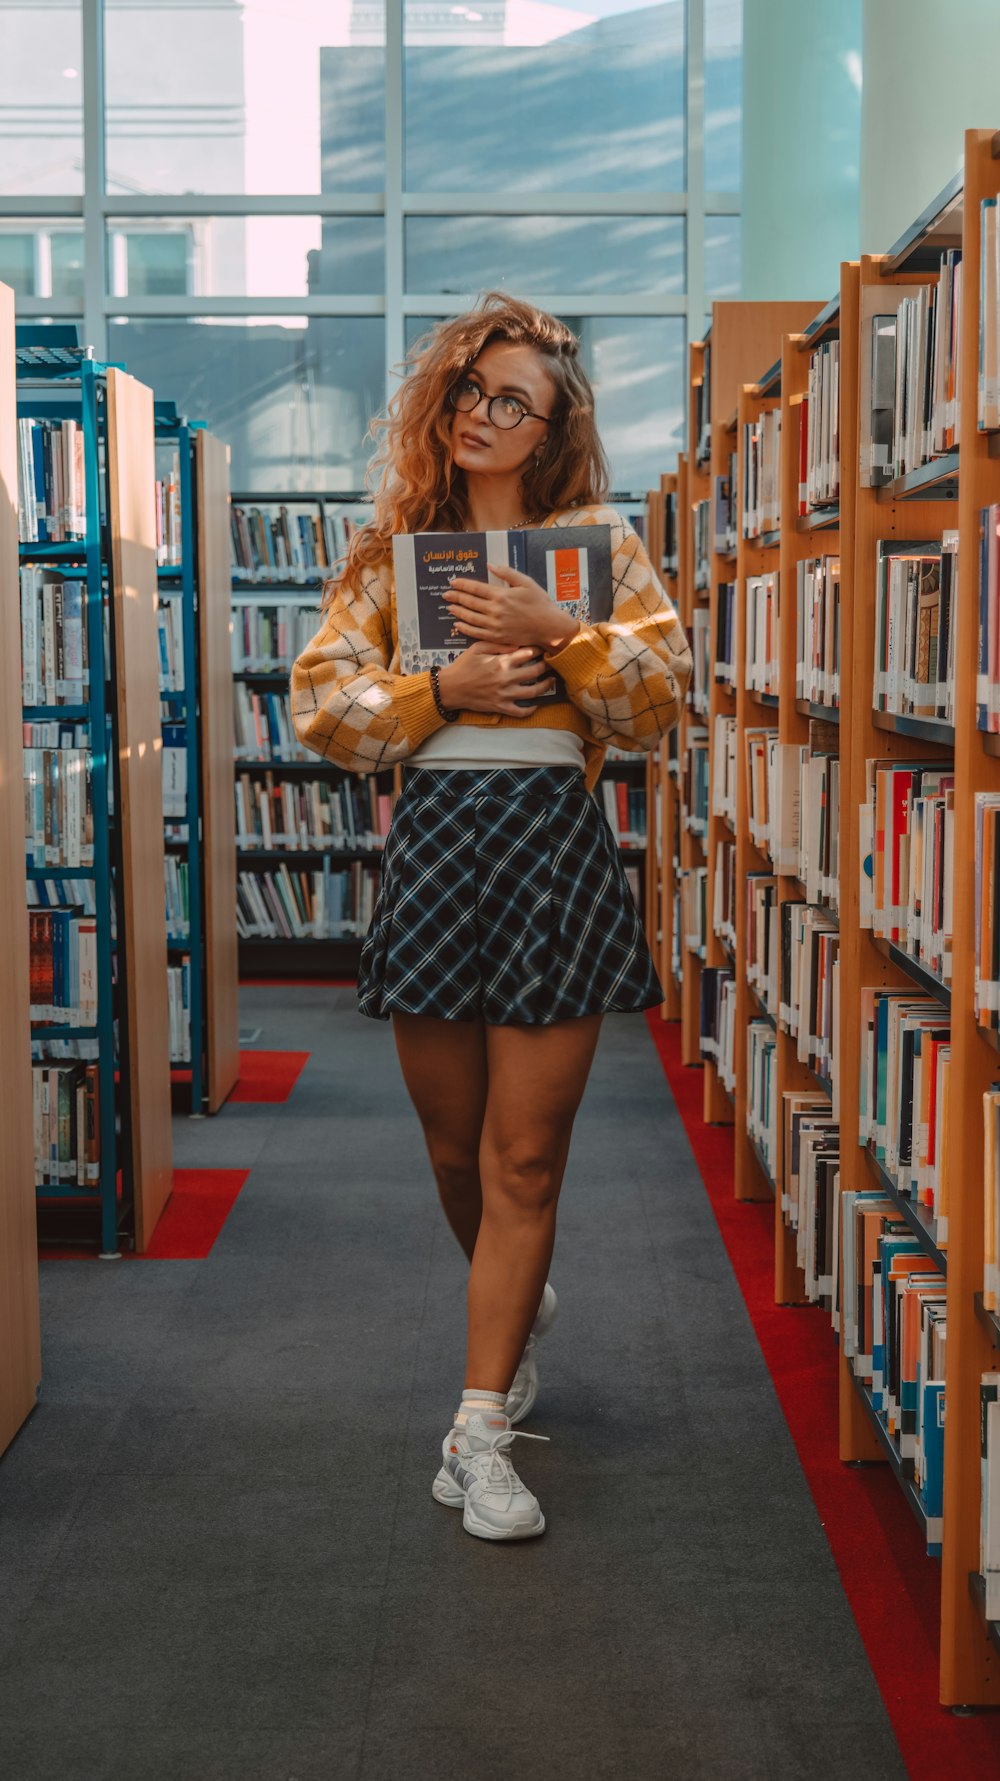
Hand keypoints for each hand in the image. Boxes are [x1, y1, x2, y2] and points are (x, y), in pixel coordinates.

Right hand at [437, 642, 556, 717]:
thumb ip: (498, 644)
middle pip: (535, 671)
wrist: (450, 688)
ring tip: (551, 681)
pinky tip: (536, 704)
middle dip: (546, 666)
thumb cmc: (463, 666)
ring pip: (533, 692)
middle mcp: (506, 678)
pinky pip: (521, 712)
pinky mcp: (501, 707)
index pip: (528, 653)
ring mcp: (504, 694)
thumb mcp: (477, 648)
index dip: (539, 650)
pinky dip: (531, 709)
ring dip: (546, 686)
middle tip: (551, 663)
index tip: (544, 648)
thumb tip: (517, 644)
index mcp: (501, 661)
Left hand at [444, 563, 579, 652]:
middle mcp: (495, 611)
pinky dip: (465, 628)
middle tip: (445, 594)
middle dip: (456, 597)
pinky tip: (458, 624)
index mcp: (501, 595)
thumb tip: (490, 565)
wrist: (549, 627)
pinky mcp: (497, 637)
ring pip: (470, 618)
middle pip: (469, 602)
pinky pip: (476, 633)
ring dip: (458, 612)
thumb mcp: (526, 582)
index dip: (462, 584)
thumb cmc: (540, 603)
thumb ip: (507, 573)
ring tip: (449, 607)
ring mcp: (495, 626)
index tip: (453, 582)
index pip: (475, 588)